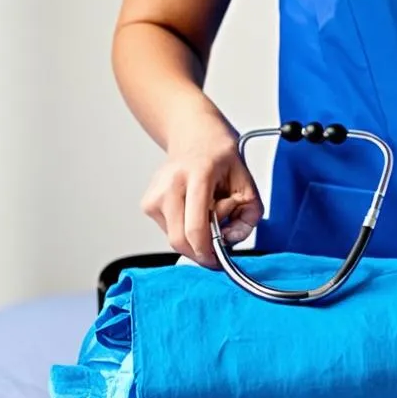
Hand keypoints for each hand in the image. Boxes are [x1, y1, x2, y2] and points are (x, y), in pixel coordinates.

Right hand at [140, 109, 263, 266]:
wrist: (194, 136)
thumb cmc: (221, 158)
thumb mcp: (248, 184)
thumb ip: (248, 215)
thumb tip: (231, 239)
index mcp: (198, 176)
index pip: (196, 228)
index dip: (208, 252)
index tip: (218, 260)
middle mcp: (171, 184)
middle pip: (180, 240)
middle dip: (201, 252)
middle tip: (217, 249)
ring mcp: (155, 194)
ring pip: (174, 239)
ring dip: (194, 240)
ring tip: (208, 218)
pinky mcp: (148, 203)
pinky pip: (169, 232)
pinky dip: (184, 231)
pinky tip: (194, 213)